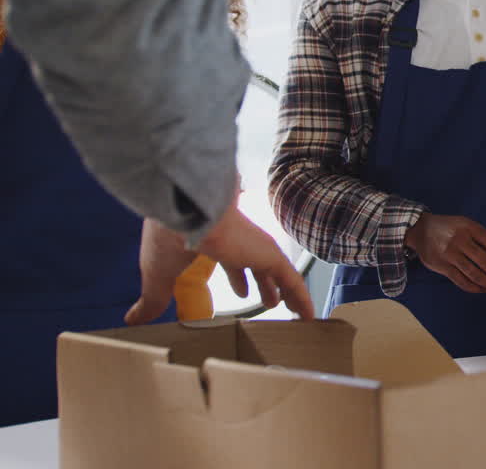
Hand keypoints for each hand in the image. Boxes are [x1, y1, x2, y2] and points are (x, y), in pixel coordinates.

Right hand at [127, 204, 315, 324]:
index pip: (231, 263)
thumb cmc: (168, 238)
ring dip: (286, 293)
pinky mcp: (271, 255)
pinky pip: (293, 282)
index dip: (237, 278)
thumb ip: (152, 300)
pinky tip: (311, 317)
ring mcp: (257, 248)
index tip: (241, 291)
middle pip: (257, 268)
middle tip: (270, 301)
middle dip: (263, 285)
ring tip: (295, 310)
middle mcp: (240, 243)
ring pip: (279, 274)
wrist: (187, 210)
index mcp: (214, 244)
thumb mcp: (157, 277)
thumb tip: (131, 320)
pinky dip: (302, 299)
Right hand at [405, 213, 485, 292]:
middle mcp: (461, 240)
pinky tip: (484, 289)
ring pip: (476, 275)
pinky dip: (476, 288)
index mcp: (470, 227)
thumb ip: (483, 238)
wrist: (421, 230)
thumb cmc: (450, 228)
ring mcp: (450, 254)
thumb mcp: (466, 225)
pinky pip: (462, 281)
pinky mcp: (442, 267)